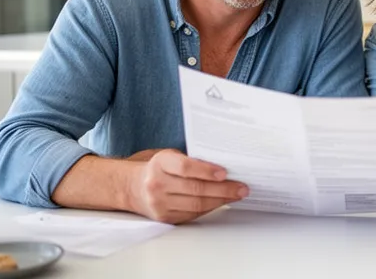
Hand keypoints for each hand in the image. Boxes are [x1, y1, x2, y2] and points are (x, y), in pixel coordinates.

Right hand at [128, 149, 248, 224]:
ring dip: (220, 200)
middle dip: (223, 189)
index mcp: (160, 163)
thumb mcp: (170, 157)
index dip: (206, 170)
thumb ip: (192, 160)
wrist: (134, 188)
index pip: (185, 167)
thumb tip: (225, 167)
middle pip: (195, 189)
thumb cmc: (159, 169)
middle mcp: (157, 184)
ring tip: (236, 195)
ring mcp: (160, 203)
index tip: (225, 172)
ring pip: (196, 204)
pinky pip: (193, 214)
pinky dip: (210, 208)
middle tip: (241, 187)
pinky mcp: (165, 218)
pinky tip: (221, 202)